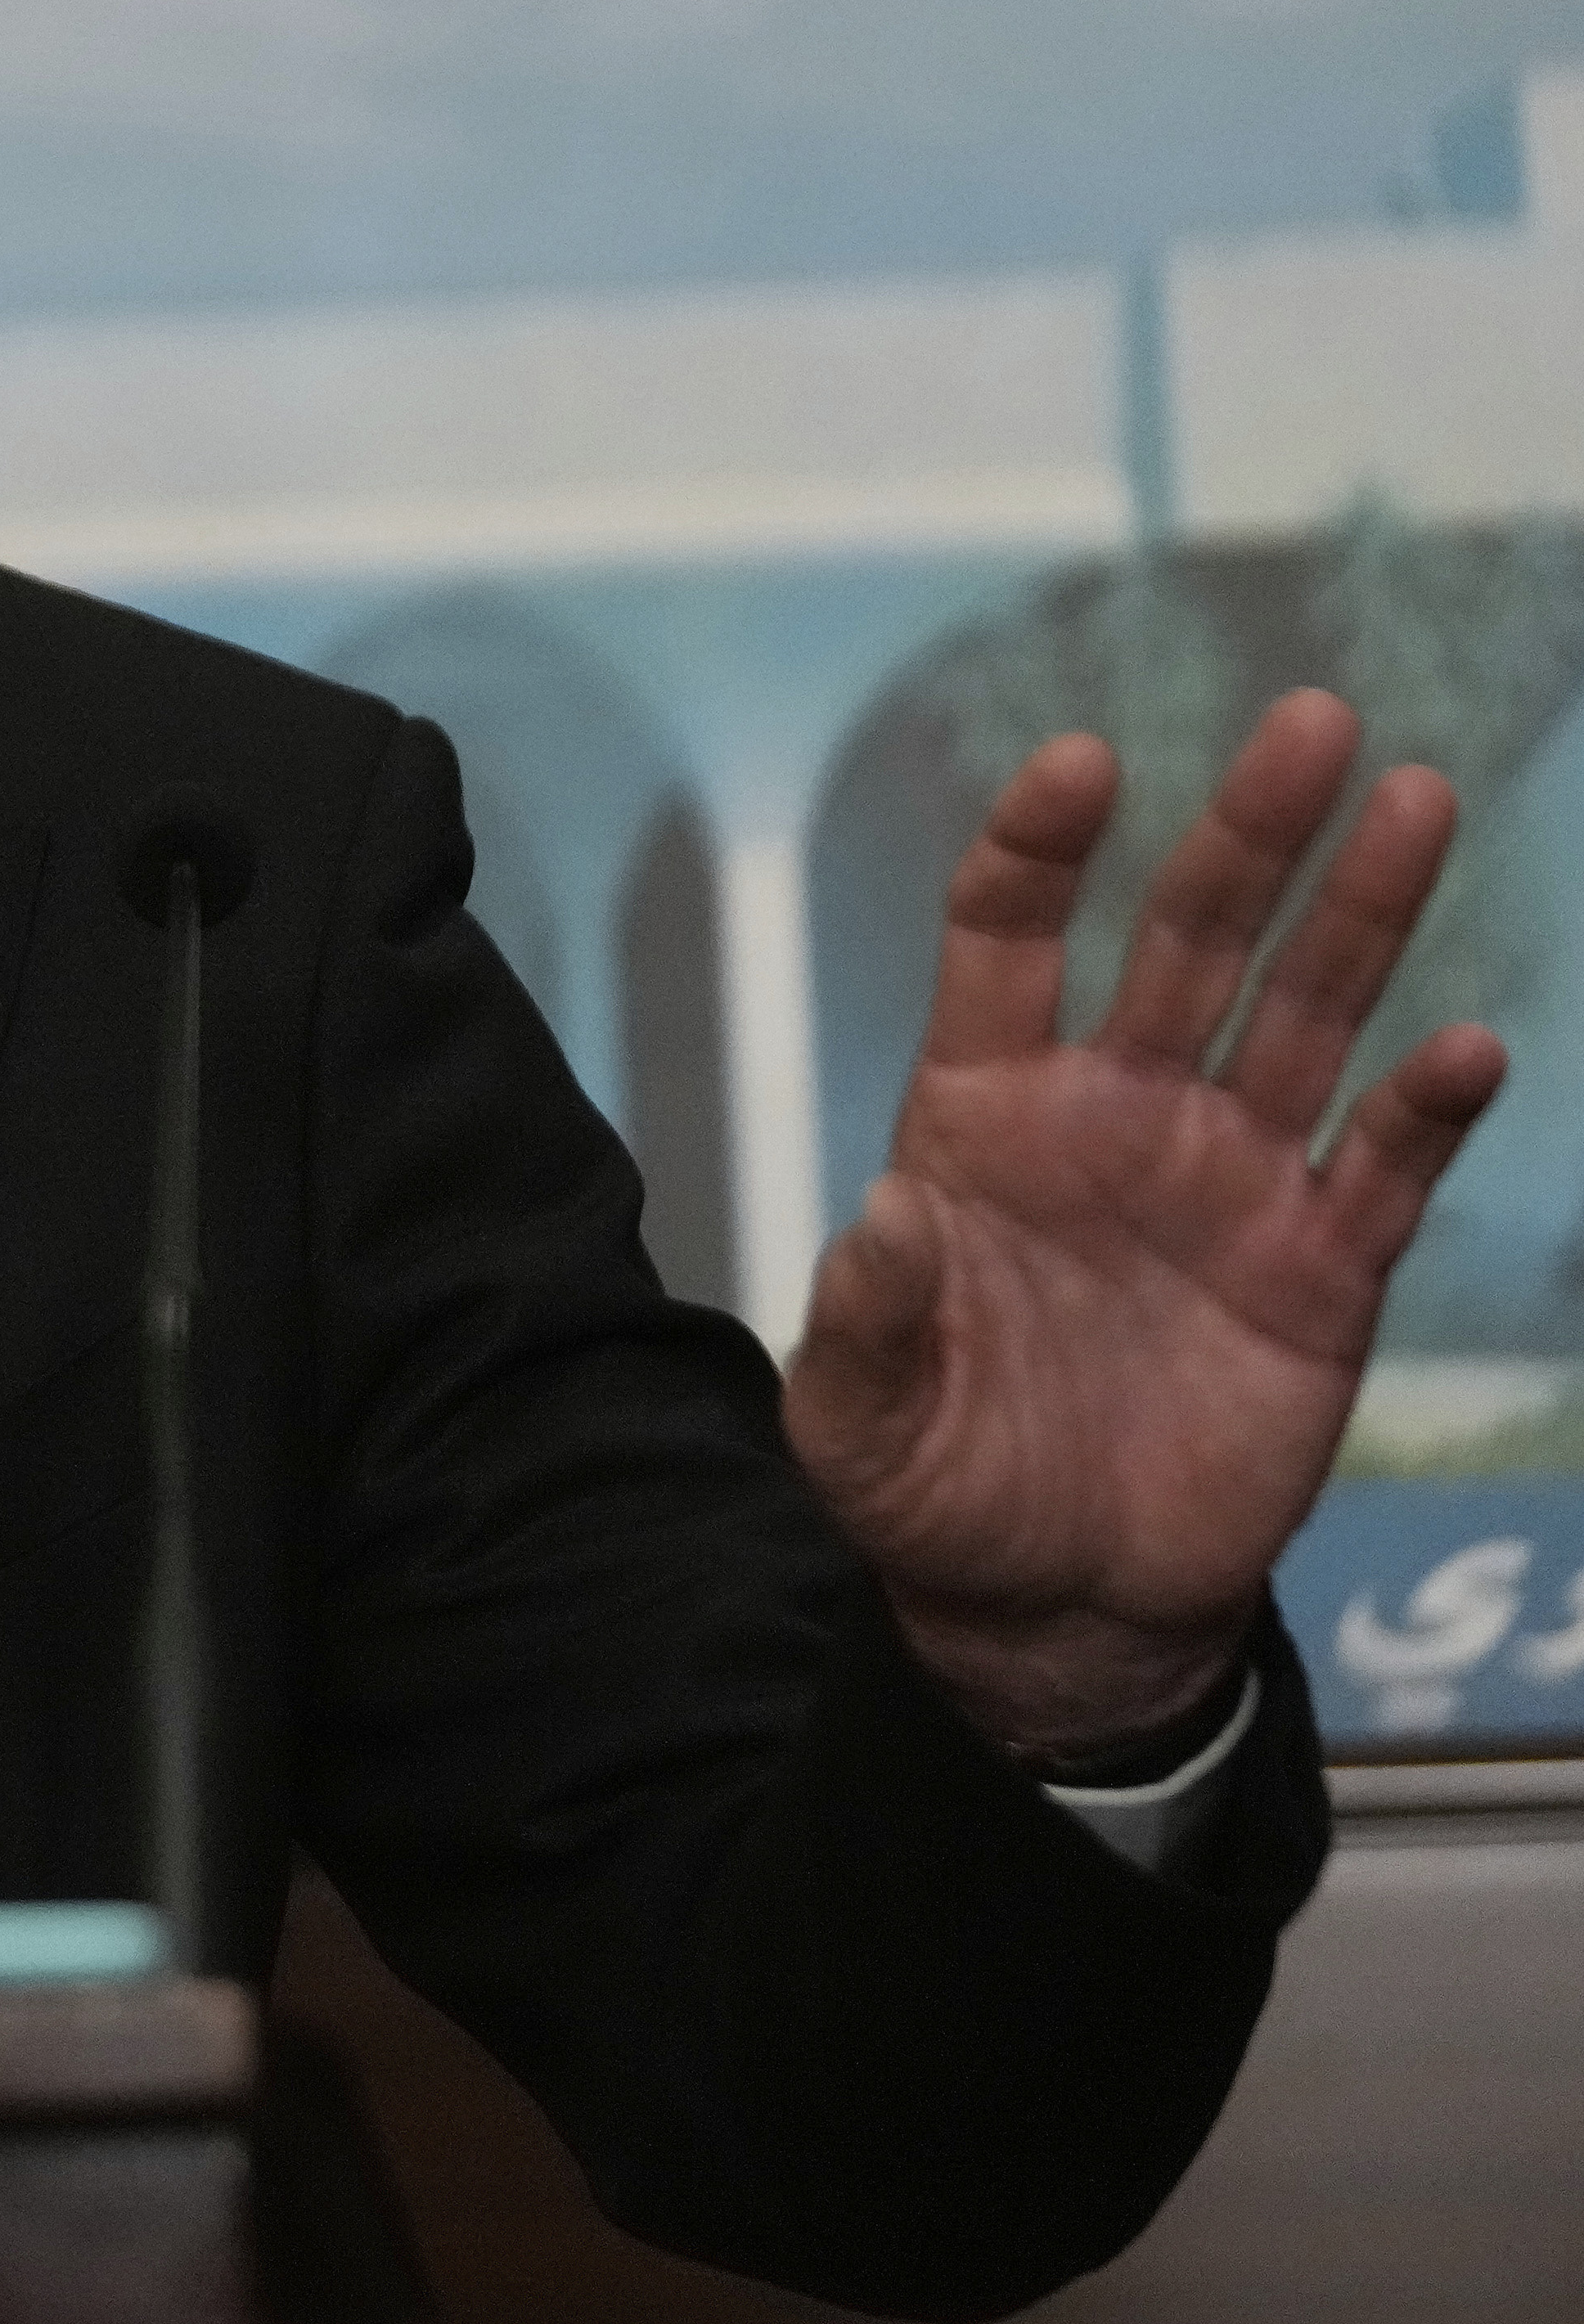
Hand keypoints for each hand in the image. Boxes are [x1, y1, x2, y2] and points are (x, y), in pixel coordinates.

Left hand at [787, 691, 1504, 1759]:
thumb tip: (877, 1223)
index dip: (1040, 852)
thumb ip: (865, 1322)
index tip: (1079, 764)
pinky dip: (1425, 1108)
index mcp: (984, 1118)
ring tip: (1415, 799)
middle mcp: (1115, 1119)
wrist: (1050, 1603)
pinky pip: (1382, 1169)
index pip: (1009, 945)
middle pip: (1190, 943)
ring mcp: (1228, 1185)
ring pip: (1306, 1017)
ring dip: (1360, 912)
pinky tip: (1467, 1046)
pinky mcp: (1319, 1274)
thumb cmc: (932, 1484)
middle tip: (1308, 720)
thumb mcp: (855, 1418)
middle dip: (1247, 833)